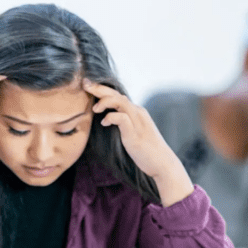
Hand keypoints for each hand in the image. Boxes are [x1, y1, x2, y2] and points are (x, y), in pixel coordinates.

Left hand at [85, 80, 192, 205]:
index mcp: (136, 111)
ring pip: (120, 102)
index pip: (117, 95)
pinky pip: (122, 118)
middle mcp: (137, 112)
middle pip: (116, 94)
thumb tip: (109, 117)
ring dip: (105, 101)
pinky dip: (111, 117)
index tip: (88, 86)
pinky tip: (104, 122)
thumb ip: (123, 122)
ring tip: (94, 108)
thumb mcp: (133, 132)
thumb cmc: (146, 150)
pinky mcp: (135, 133)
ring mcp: (137, 122)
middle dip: (99, 88)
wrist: (163, 163)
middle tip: (85, 84)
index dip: (102, 89)